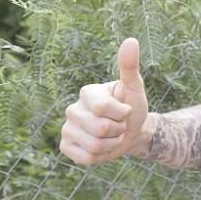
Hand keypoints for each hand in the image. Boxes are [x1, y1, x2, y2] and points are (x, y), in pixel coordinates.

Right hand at [59, 38, 149, 165]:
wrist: (131, 133)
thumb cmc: (132, 107)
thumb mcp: (135, 88)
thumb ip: (130, 66)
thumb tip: (131, 41)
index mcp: (87, 92)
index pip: (103, 107)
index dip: (122, 113)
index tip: (125, 109)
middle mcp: (72, 109)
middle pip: (100, 128)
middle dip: (118, 130)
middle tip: (119, 125)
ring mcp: (66, 128)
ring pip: (94, 146)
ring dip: (112, 144)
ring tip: (112, 136)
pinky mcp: (66, 147)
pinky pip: (86, 158)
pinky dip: (101, 157)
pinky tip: (102, 147)